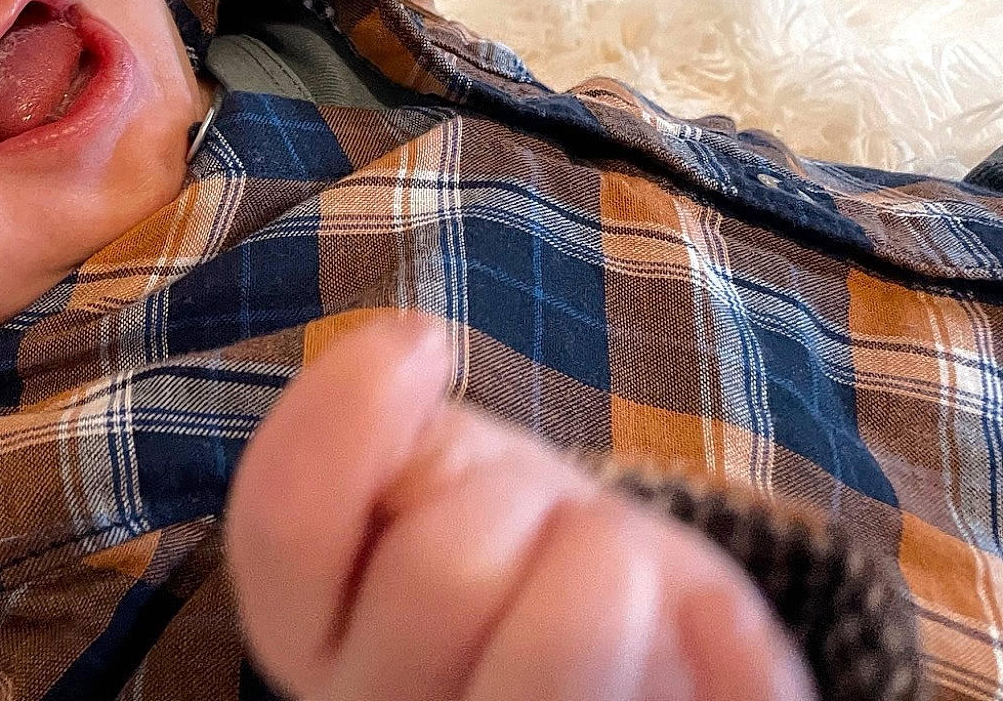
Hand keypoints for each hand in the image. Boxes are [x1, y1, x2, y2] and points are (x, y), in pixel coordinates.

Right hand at [225, 315, 815, 700]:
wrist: (612, 618)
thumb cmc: (508, 535)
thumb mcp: (429, 468)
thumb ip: (390, 437)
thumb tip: (408, 350)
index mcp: (310, 635)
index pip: (285, 524)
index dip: (344, 413)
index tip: (419, 341)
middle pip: (444, 569)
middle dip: (514, 496)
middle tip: (531, 519)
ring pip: (563, 642)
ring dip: (610, 561)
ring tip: (608, 577)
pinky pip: (708, 691)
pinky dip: (722, 634)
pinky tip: (690, 627)